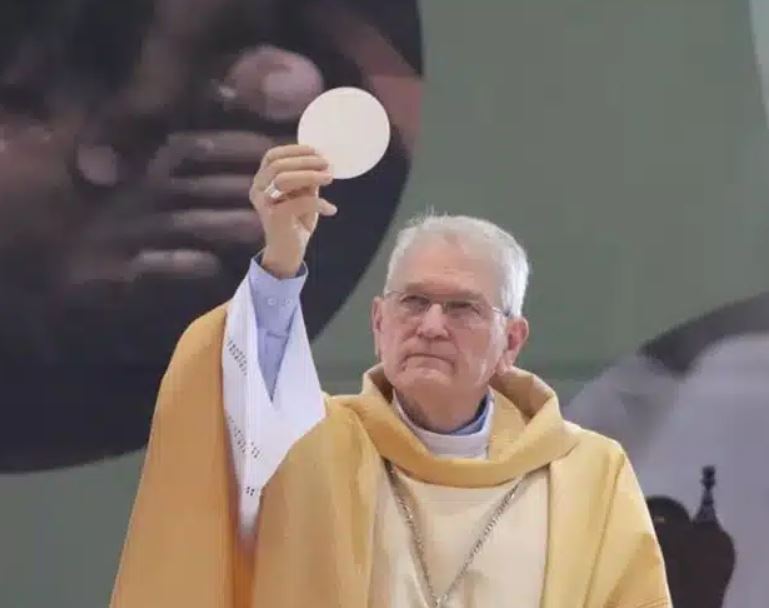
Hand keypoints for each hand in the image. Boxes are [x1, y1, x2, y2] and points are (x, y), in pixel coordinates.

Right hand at [249, 145, 335, 277]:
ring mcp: (264, 204)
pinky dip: (318, 203)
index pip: (272, 156)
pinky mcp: (274, 218)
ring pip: (283, 179)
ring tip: (329, 178)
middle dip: (305, 161)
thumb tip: (323, 162)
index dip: (295, 150)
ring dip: (310, 176)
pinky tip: (331, 209)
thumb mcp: (303, 194)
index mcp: (262, 180)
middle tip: (327, 165)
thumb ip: (307, 178)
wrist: (288, 252)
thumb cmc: (296, 221)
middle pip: (278, 165)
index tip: (317, 151)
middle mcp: (258, 189)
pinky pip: (298, 203)